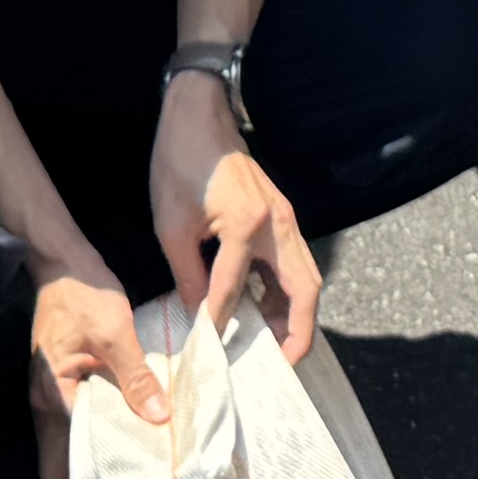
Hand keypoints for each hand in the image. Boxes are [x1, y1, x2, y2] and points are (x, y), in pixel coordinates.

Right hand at [26, 265, 166, 478]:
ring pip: (70, 441)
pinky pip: (77, 418)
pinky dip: (99, 425)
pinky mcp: (59, 384)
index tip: (131, 477)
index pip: (70, 456)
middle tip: (138, 471)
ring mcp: (49, 394)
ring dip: (100, 446)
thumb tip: (159, 417)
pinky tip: (128, 420)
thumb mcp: (115, 332)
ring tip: (139, 450)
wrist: (62, 263)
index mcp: (54, 395)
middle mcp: (45, 403)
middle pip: (64, 459)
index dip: (98, 469)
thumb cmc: (84, 294)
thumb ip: (136, 377)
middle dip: (97, 469)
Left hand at [151, 81, 321, 360]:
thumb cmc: (180, 161)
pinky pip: (294, 263)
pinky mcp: (281, 215)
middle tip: (281, 364)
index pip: (234, 290)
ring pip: (306, 278)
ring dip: (297, 313)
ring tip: (274, 344)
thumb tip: (197, 310)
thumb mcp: (171, 223)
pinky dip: (287, 291)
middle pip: (305, 290)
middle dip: (297, 332)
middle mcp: (277, 224)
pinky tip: (266, 310)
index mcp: (247, 225)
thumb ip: (187, 271)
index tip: (210, 351)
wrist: (199, 114)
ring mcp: (285, 218)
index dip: (219, 323)